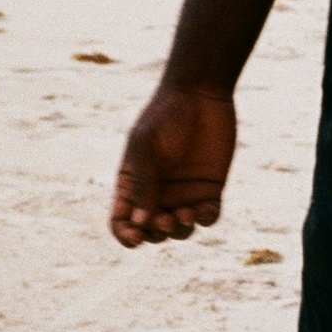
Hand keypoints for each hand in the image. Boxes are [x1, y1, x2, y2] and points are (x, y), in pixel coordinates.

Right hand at [110, 84, 237, 245]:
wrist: (201, 95)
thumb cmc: (165, 116)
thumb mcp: (145, 146)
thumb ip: (143, 183)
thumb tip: (141, 222)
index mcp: (132, 184)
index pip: (122, 221)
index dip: (126, 235)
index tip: (137, 236)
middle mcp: (156, 193)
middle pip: (151, 232)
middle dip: (157, 233)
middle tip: (166, 219)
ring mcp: (183, 193)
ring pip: (180, 230)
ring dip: (181, 230)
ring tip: (186, 213)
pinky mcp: (209, 190)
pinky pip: (207, 217)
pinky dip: (204, 219)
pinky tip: (204, 208)